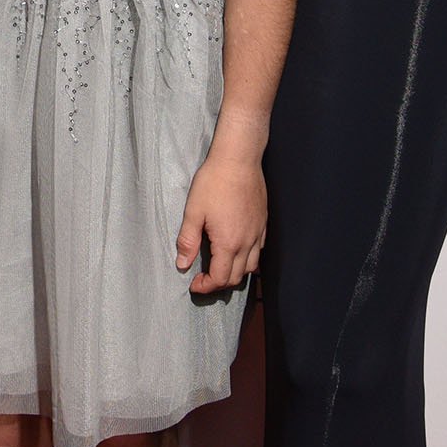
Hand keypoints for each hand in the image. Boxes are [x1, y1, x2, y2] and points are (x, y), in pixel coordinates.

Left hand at [175, 148, 266, 294]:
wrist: (238, 160)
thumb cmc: (213, 182)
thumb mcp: (193, 211)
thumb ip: (187, 241)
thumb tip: (183, 265)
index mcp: (229, 243)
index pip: (220, 278)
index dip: (205, 286)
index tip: (194, 284)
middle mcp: (247, 243)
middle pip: (237, 278)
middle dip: (219, 284)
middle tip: (203, 278)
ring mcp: (258, 233)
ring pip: (252, 267)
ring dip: (236, 274)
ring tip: (220, 267)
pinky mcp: (263, 223)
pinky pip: (259, 251)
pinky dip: (248, 260)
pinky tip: (237, 251)